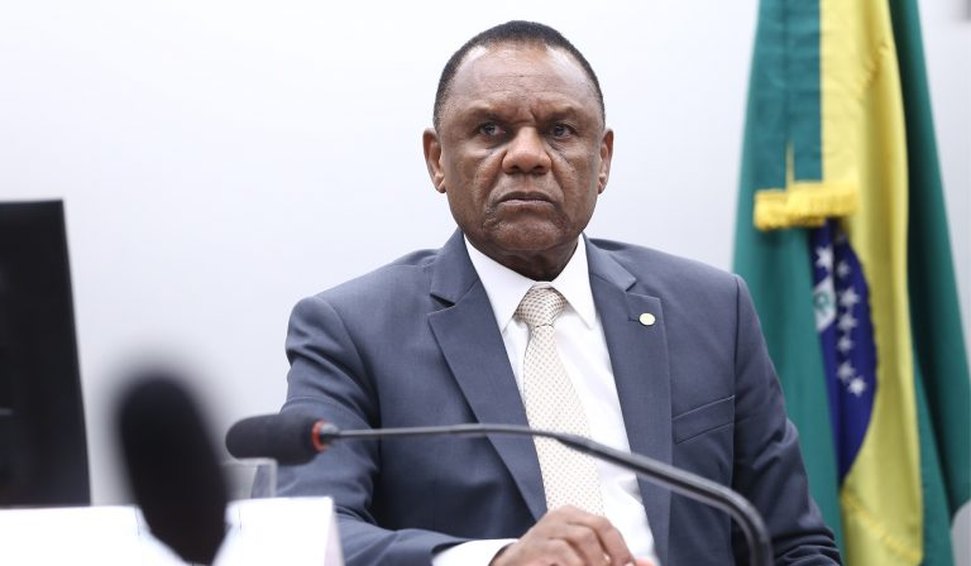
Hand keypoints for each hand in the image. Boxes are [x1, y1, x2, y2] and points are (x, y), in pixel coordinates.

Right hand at [490, 506, 654, 565]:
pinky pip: (562, 551)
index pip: (604, 524)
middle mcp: (560, 517)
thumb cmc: (549, 561)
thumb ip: (612, 559)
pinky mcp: (536, 545)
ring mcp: (546, 529)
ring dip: (596, 561)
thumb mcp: (583, 558)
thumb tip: (647, 563)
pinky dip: (576, 564)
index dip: (620, 546)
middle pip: (597, 525)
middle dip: (613, 551)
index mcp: (572, 516)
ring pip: (582, 537)